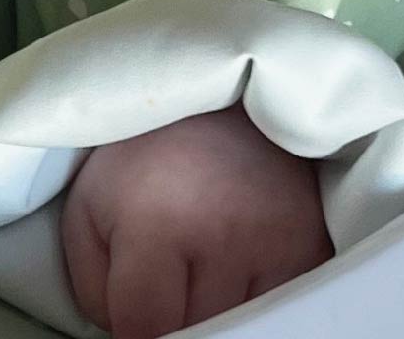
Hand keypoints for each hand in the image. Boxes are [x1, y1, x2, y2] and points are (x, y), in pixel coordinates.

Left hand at [60, 107, 331, 338]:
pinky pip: (284, 306)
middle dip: (179, 314)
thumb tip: (125, 337)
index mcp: (156, 220)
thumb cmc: (138, 153)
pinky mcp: (315, 244)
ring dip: (221, 306)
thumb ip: (94, 287)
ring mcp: (277, 242)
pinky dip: (260, 297)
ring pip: (244, 323)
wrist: (211, 89)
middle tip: (171, 271)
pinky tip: (240, 259)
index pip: (148, 329)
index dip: (137, 330)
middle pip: (200, 330)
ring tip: (205, 257)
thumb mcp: (88, 207)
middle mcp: (224, 235)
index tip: (139, 311)